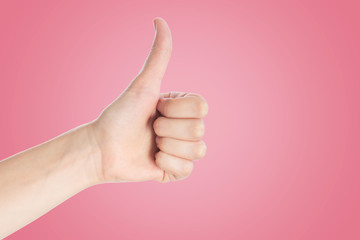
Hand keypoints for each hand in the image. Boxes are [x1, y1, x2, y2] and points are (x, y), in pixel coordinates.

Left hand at [88, 18, 207, 182]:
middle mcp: (186, 127)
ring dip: (167, 147)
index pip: (201, 107)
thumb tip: (160, 20)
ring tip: (151, 145)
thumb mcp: (143, 85)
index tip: (155, 108)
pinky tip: (152, 160)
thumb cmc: (120, 115)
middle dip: (167, 129)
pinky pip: (187, 170)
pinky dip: (166, 165)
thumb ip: (158, 56)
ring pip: (197, 150)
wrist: (102, 148)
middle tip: (150, 129)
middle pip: (199, 129)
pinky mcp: (177, 171)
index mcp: (183, 107)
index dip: (174, 109)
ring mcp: (183, 150)